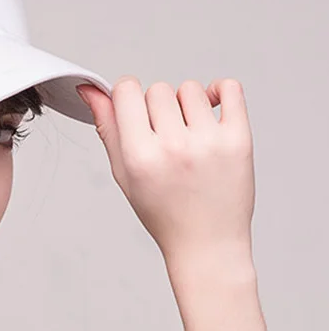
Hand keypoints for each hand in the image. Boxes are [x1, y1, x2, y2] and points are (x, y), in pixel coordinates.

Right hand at [77, 76, 254, 260]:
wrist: (207, 242)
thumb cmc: (163, 212)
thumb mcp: (124, 174)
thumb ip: (108, 128)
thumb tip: (92, 91)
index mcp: (140, 156)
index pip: (127, 90)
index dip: (127, 95)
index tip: (133, 110)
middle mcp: (173, 147)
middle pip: (157, 89)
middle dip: (157, 107)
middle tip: (163, 136)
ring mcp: (208, 142)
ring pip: (190, 89)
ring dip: (186, 105)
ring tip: (188, 134)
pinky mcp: (238, 140)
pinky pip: (229, 88)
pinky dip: (221, 91)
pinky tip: (214, 110)